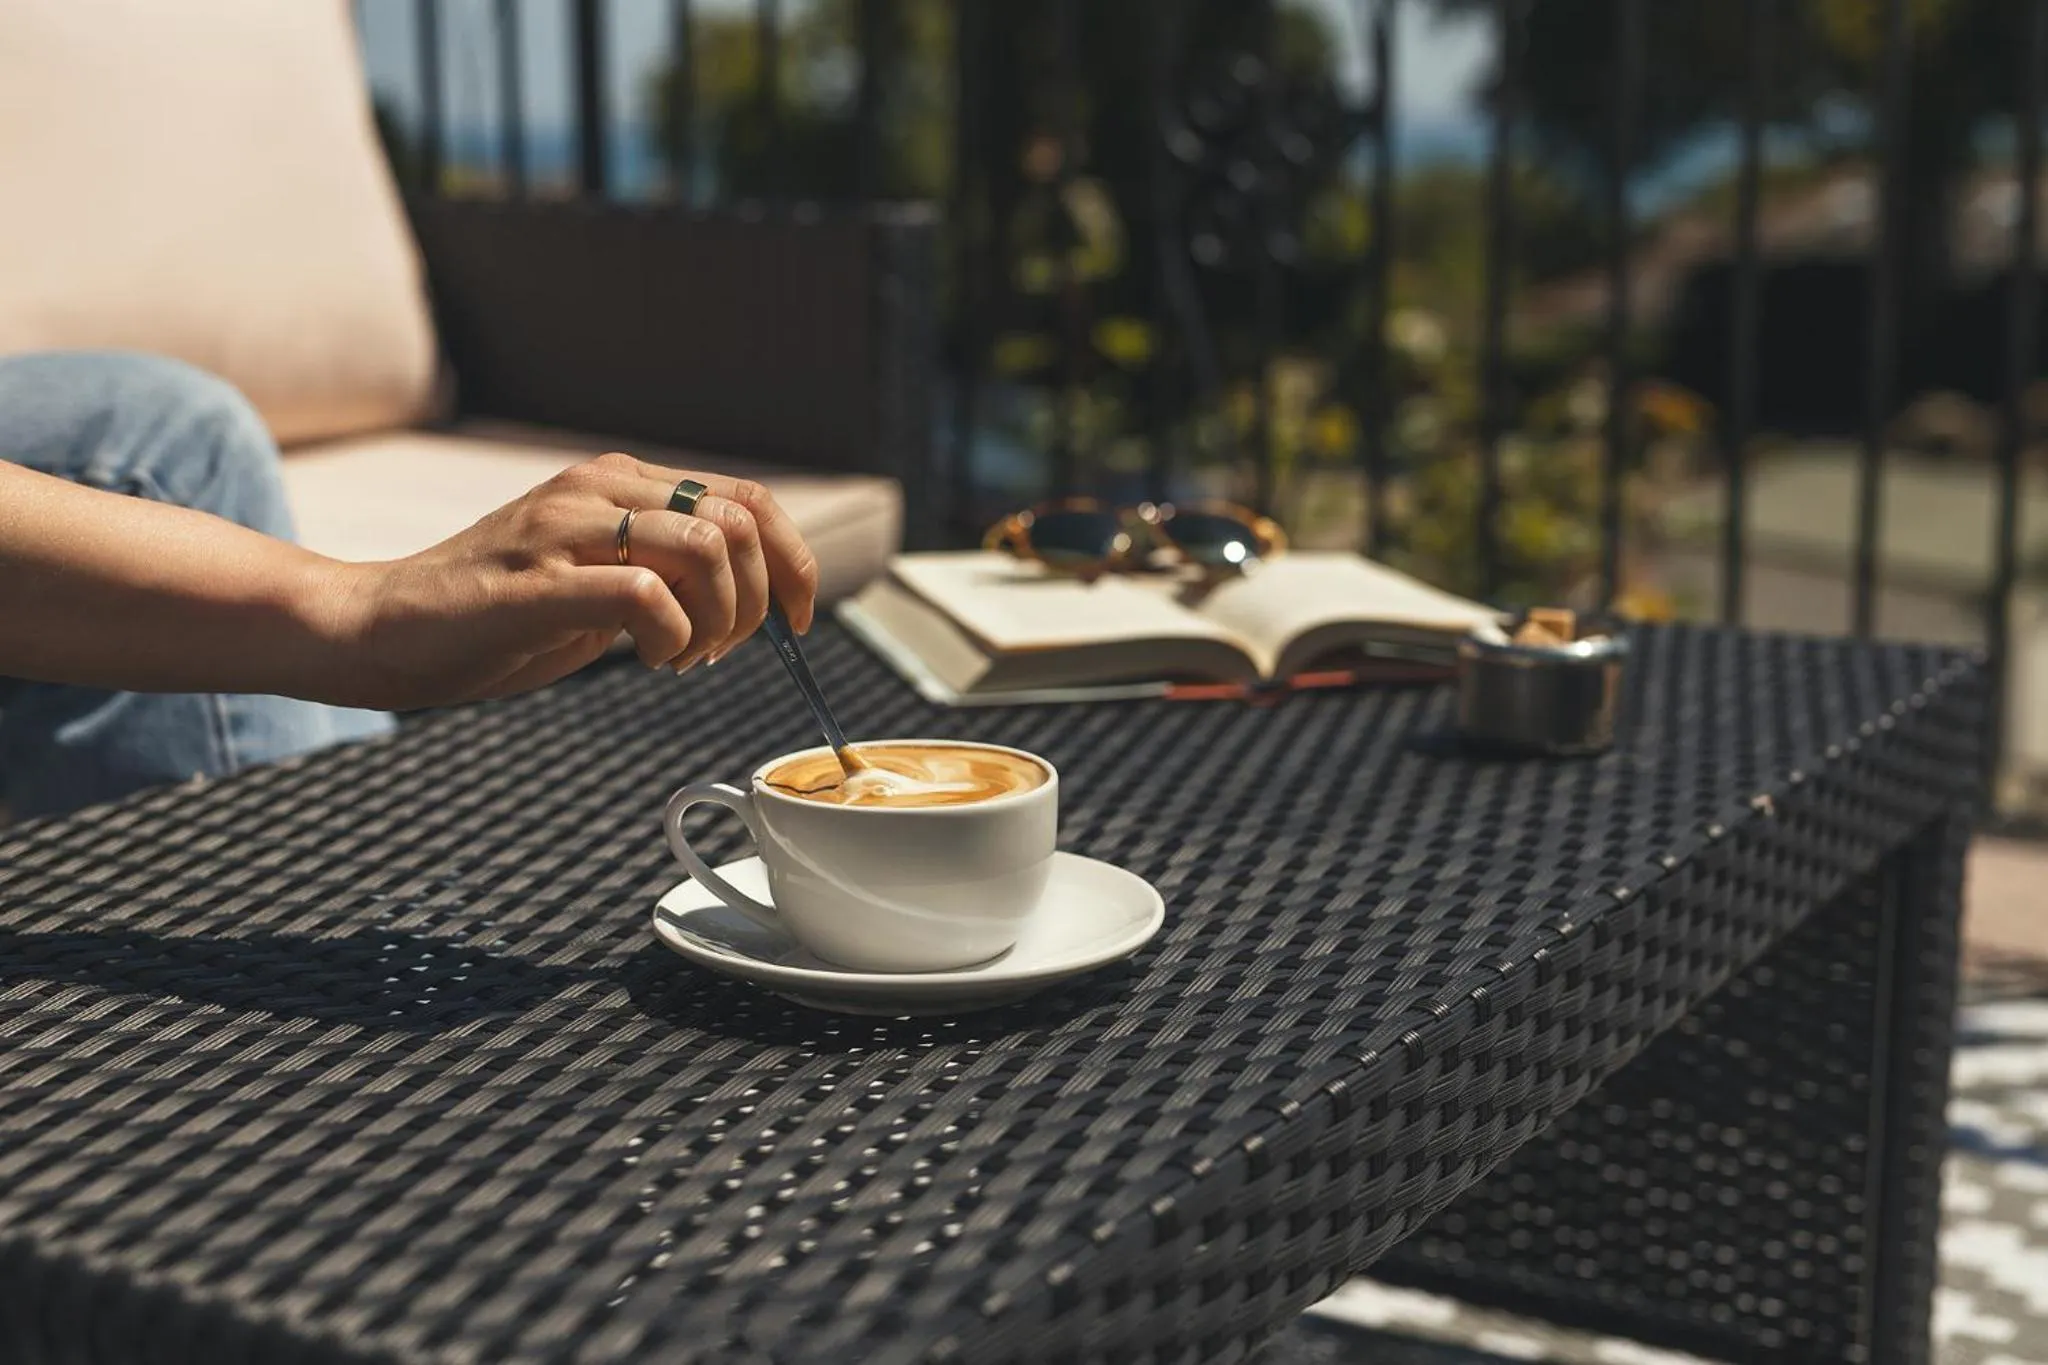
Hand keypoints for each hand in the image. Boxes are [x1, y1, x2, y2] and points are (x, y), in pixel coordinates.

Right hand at [325, 453, 819, 709]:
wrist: (380, 628)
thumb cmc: (490, 616)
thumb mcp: (595, 583)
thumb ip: (661, 574)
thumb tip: (743, 599)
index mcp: (617, 483)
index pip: (747, 497)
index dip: (793, 559)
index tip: (799, 617)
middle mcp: (597, 489)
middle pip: (738, 521)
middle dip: (758, 599)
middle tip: (720, 651)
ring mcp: (565, 529)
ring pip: (705, 548)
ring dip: (719, 620)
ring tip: (682, 657)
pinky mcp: (539, 581)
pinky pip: (647, 594)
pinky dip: (674, 638)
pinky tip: (651, 659)